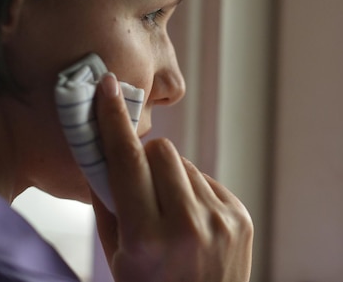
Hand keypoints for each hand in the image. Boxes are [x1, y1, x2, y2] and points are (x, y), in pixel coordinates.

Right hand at [92, 73, 252, 281]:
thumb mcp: (116, 256)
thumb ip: (107, 203)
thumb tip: (102, 151)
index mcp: (148, 239)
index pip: (128, 162)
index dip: (114, 120)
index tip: (108, 86)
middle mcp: (188, 226)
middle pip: (162, 151)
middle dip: (144, 159)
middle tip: (139, 185)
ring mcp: (220, 221)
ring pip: (185, 165)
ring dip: (170, 179)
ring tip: (169, 215)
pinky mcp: (240, 216)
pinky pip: (207, 181)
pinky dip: (193, 192)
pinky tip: (191, 223)